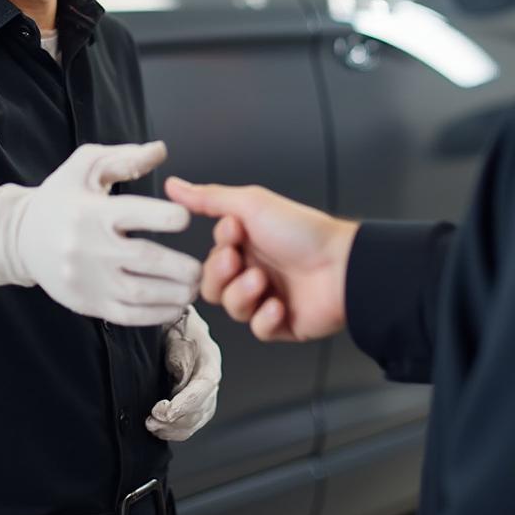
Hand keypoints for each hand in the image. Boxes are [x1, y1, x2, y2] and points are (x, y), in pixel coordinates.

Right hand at [0, 142, 201, 325]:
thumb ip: (124, 157)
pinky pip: (126, 316)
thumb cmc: (61, 197)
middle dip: (180, 266)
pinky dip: (156, 315)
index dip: (169, 216)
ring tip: (193, 286)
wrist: (20, 238)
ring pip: (140, 293)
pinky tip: (174, 305)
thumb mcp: (85, 166)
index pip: (137, 214)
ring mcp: (87, 279)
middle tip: (200, 266)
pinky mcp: (86, 303)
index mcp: (93, 211)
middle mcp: (90, 247)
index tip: (186, 217)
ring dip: (174, 294)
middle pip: (145, 260)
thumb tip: (161, 150)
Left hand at [146, 305, 220, 441]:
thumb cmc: (171, 321)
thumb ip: (178, 348)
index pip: (205, 385)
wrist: (170, 321)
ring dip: (174, 428)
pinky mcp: (194, 401)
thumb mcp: (173, 326)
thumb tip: (180, 373)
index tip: (165, 411)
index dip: (187, 402)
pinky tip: (159, 429)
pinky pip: (192, 422)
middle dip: (177, 419)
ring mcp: (205, 390)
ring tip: (152, 425)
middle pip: (203, 407)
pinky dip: (175, 431)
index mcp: (209, 356)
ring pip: (198, 419)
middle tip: (152, 419)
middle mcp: (210, 376)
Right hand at [165, 178, 357, 341]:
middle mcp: (254, 270)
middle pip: (212, 286)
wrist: (342, 266)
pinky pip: (257, 330)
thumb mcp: (250, 204)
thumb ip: (208, 198)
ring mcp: (267, 298)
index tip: (235, 232)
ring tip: (265, 282)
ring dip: (243, 294)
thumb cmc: (301, 231)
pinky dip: (265, 318)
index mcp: (247, 244)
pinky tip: (279, 305)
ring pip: (232, 308)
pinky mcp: (282, 324)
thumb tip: (172, 185)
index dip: (218, 247)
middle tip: (240, 262)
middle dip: (222, 275)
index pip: (210, 256)